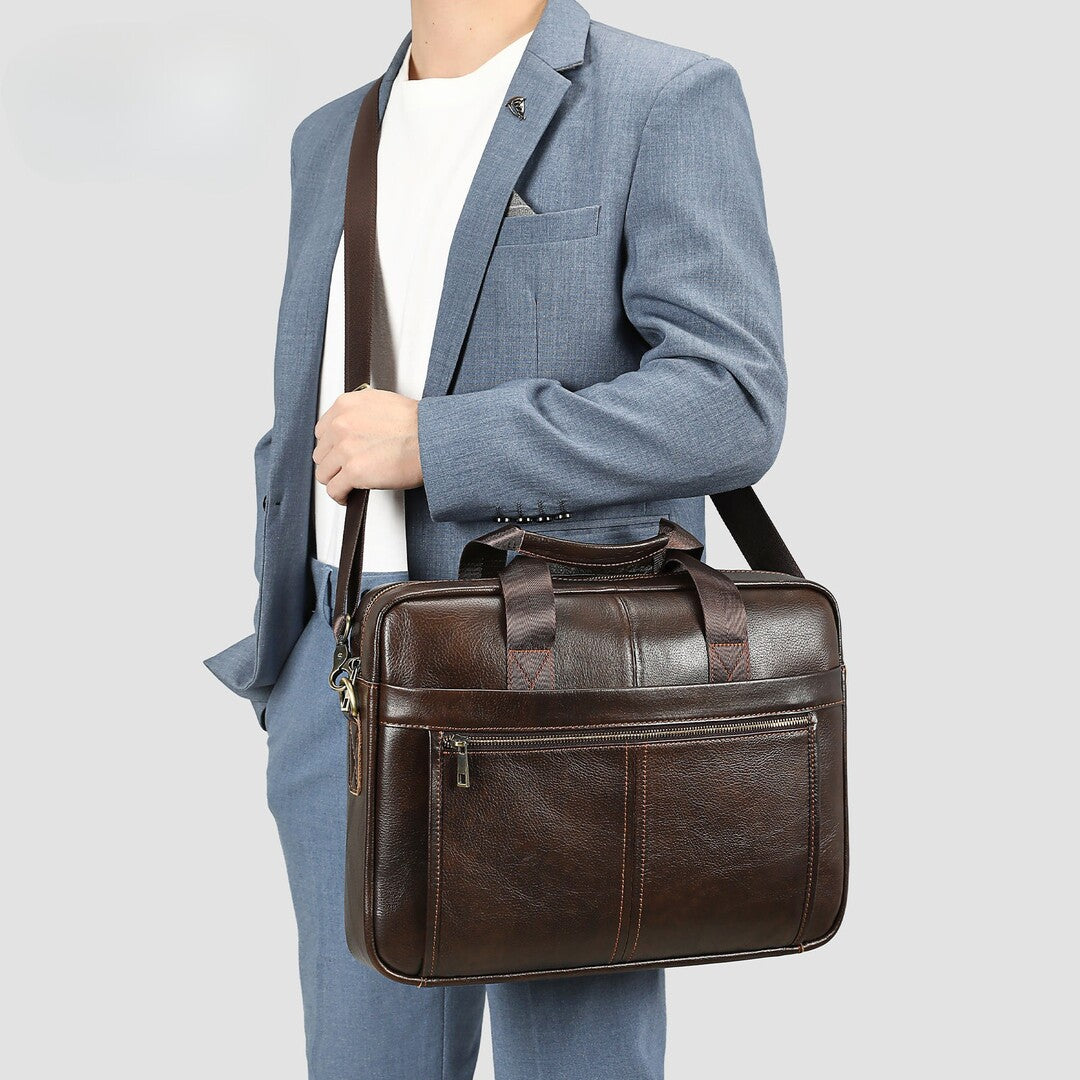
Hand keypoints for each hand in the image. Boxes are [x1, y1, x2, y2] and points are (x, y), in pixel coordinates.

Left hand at [313, 388, 422, 504]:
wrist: (433, 438)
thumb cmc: (419, 425)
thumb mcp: (382, 404)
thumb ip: (360, 414)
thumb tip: (354, 427)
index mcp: (346, 405)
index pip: (323, 431)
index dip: (332, 446)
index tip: (339, 454)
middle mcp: (342, 424)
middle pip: (321, 453)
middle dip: (334, 464)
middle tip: (346, 471)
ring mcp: (346, 448)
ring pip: (324, 473)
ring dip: (336, 480)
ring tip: (348, 485)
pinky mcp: (354, 471)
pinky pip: (334, 490)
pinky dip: (340, 496)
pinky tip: (348, 497)